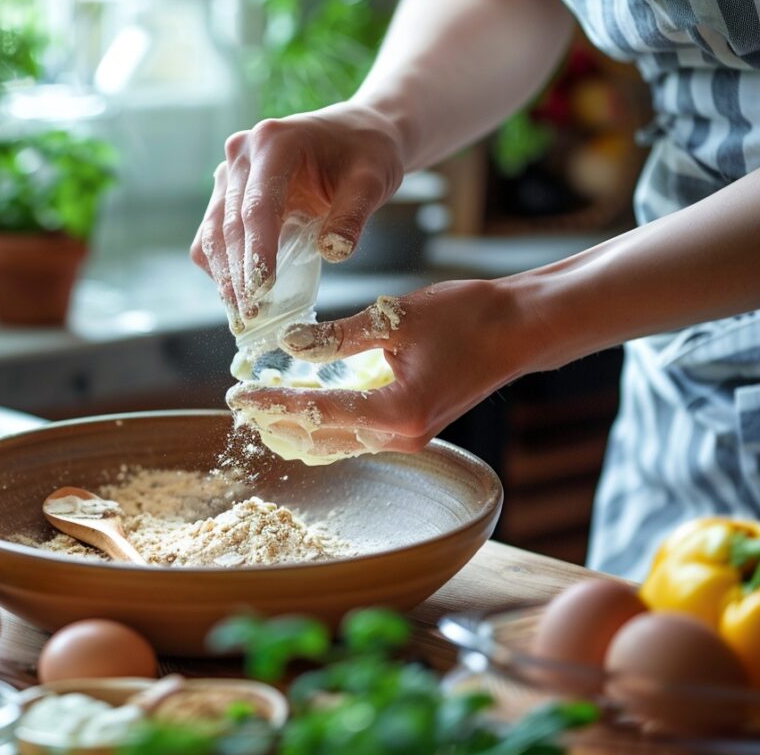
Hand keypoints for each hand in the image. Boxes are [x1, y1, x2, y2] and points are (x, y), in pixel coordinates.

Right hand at [191, 103, 405, 324]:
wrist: (357, 134)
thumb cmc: (366, 154)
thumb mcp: (371, 182)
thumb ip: (353, 215)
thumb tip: (335, 252)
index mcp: (275, 142)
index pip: (258, 207)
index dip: (257, 252)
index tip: (261, 291)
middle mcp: (242, 153)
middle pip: (230, 224)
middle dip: (238, 274)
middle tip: (251, 315)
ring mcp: (230, 172)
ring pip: (213, 232)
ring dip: (225, 274)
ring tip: (242, 312)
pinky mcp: (227, 191)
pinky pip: (213, 234)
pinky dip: (223, 265)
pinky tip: (240, 292)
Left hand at [226, 279, 545, 455]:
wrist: (522, 329)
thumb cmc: (469, 317)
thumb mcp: (396, 318)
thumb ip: (339, 336)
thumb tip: (289, 345)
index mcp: (397, 413)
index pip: (317, 412)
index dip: (273, 403)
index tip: (238, 394)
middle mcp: (401, 437)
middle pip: (322, 439)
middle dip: (277, 422)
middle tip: (239, 405)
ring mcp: (409, 438)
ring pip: (338, 443)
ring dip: (298, 428)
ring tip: (261, 409)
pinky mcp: (413, 428)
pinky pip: (357, 435)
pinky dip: (325, 425)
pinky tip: (303, 410)